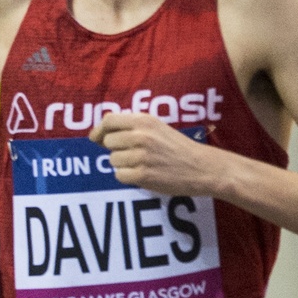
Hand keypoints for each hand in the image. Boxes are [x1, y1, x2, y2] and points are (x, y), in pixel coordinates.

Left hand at [90, 111, 214, 195]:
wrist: (202, 167)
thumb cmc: (178, 147)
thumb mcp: (157, 127)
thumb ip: (132, 126)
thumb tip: (100, 133)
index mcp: (144, 121)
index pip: (109, 120)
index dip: (99, 130)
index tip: (95, 138)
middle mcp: (141, 136)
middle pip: (108, 142)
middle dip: (116, 150)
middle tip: (132, 154)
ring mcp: (142, 156)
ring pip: (113, 160)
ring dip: (123, 164)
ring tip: (142, 164)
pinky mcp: (144, 175)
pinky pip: (120, 176)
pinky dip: (128, 177)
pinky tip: (143, 174)